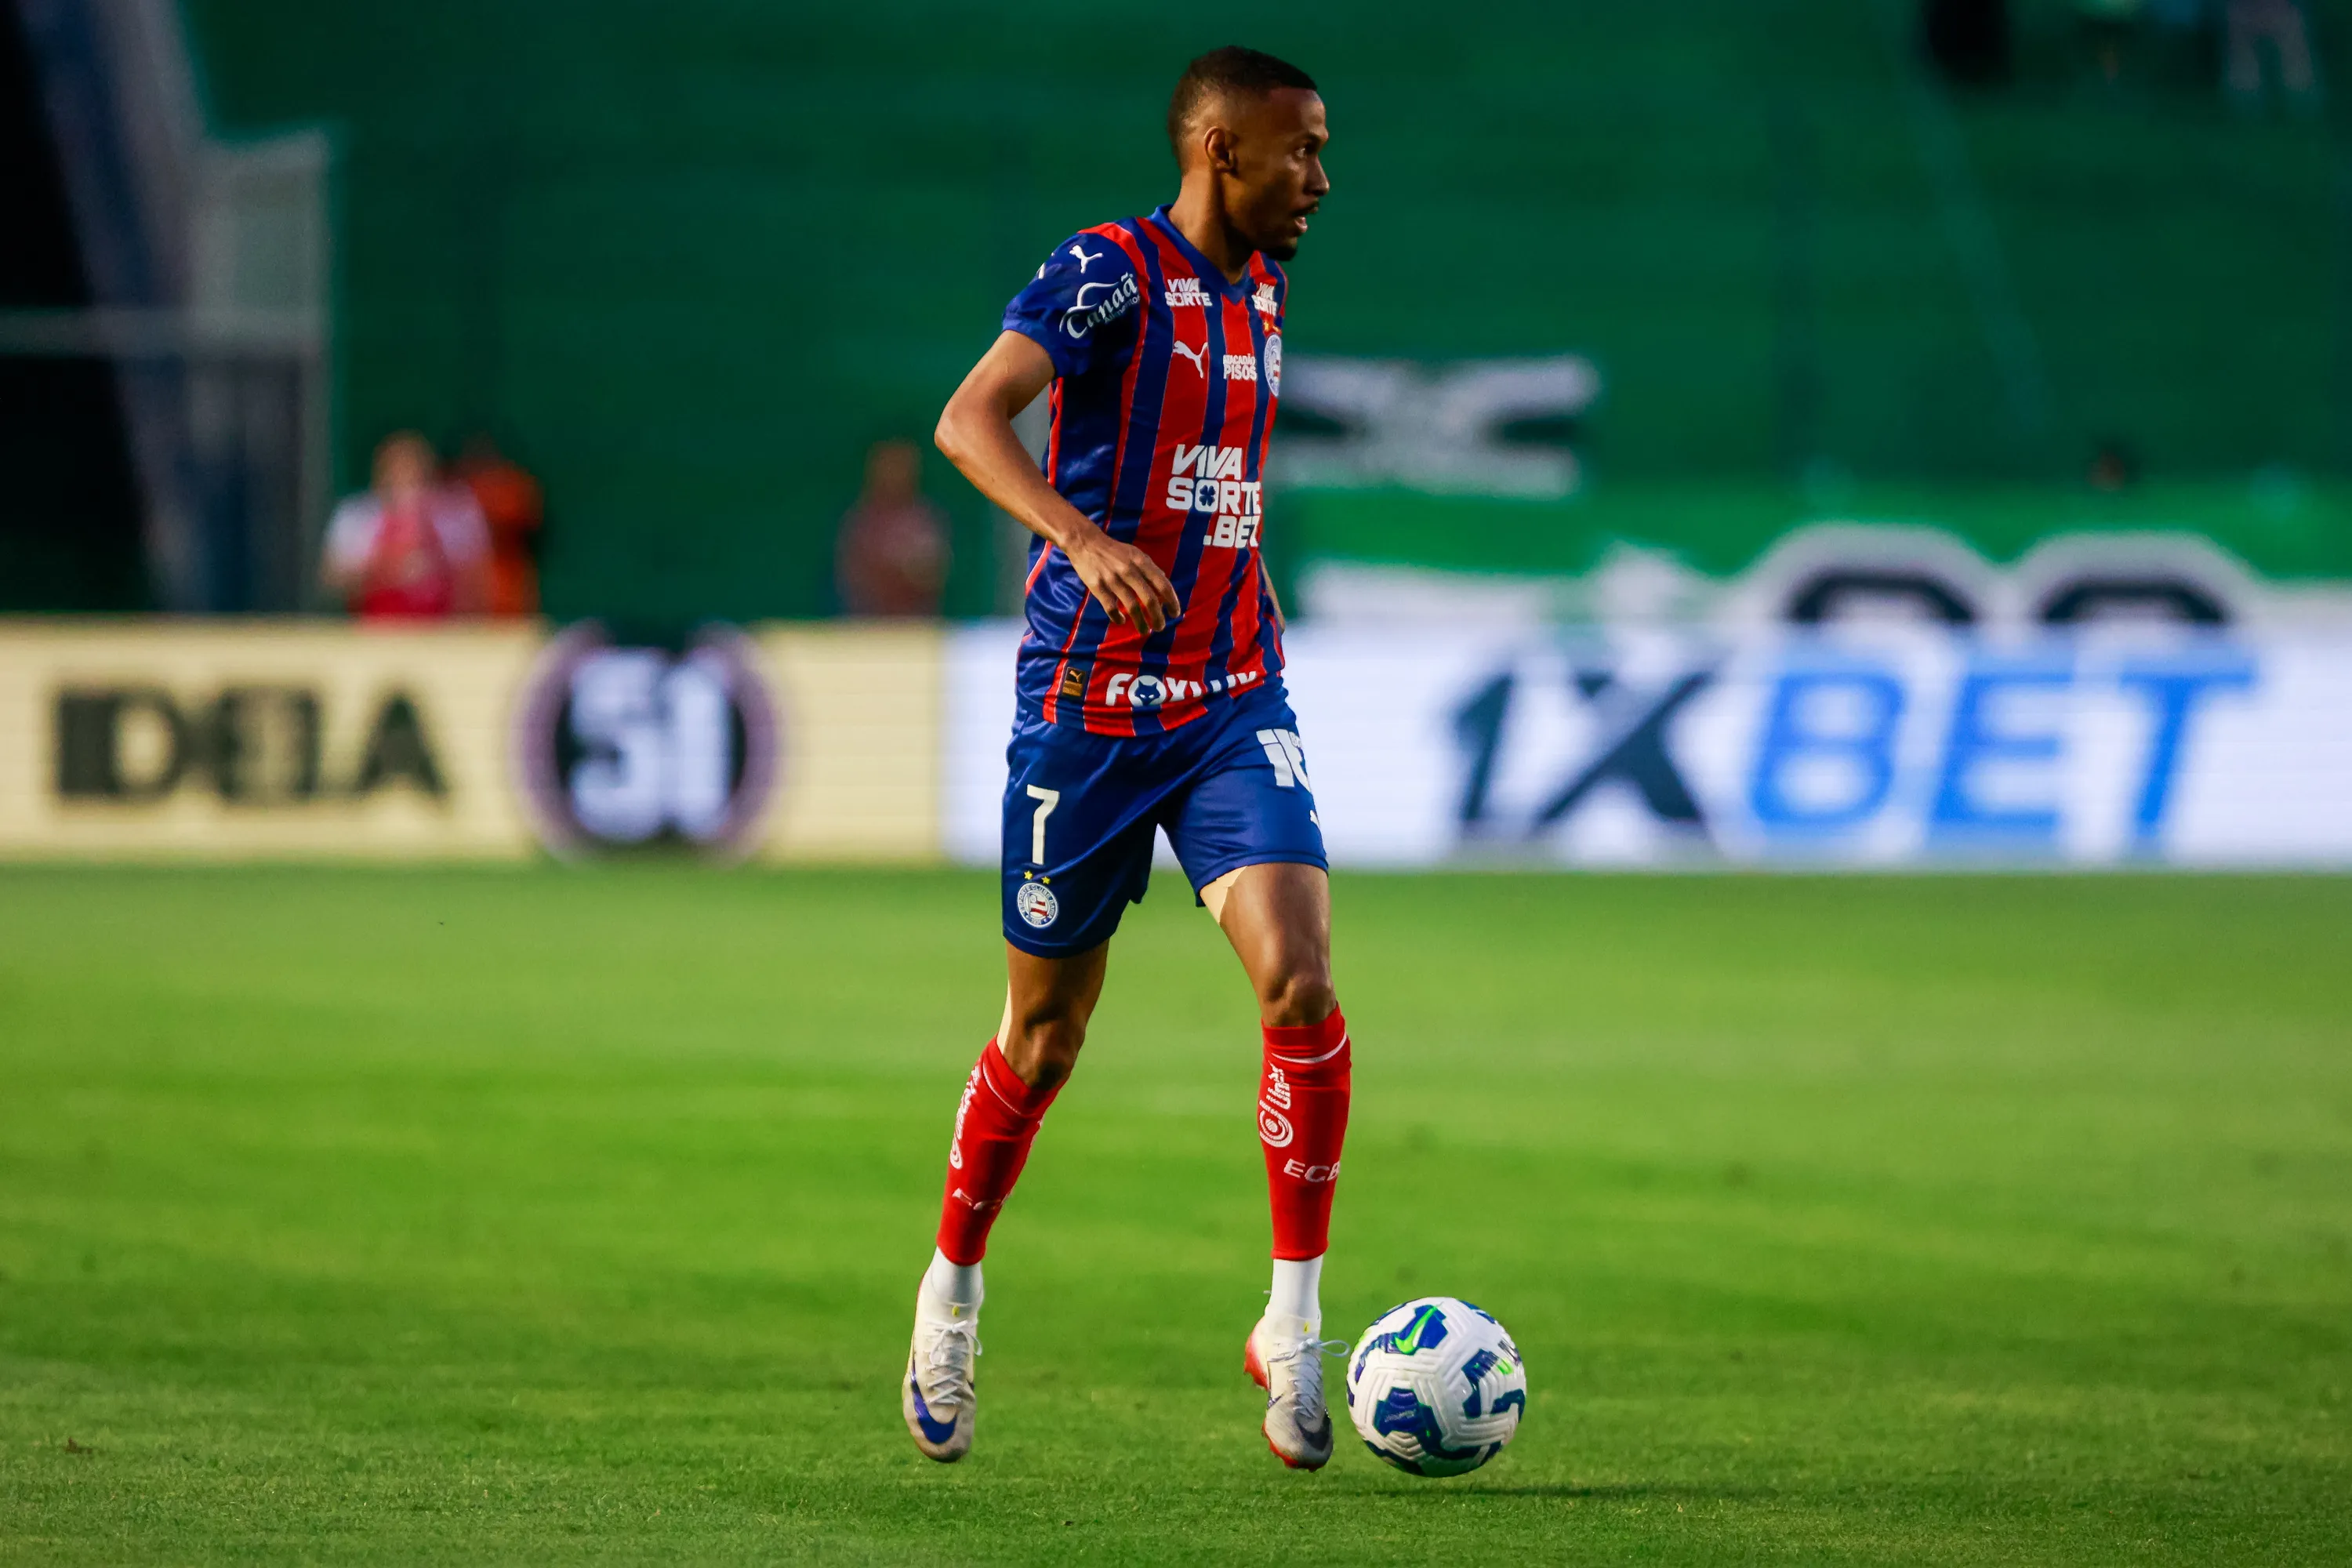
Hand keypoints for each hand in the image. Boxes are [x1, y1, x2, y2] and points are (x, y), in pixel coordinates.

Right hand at [1065, 528, 1181, 633]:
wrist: (1085, 543)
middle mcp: (1129, 570)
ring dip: (1140, 623)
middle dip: (1158, 617)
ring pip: (1132, 607)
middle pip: (1149, 599)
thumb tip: (1164, 584)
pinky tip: (1122, 621)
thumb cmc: (1114, 550)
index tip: (1175, 614)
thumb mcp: (1135, 553)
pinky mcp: (1098, 587)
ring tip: (1145, 631)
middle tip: (1160, 627)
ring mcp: (1113, 579)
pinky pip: (1111, 608)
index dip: (1171, 601)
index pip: (1162, 584)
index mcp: (1141, 561)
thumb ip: (1150, 568)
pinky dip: (1118, 618)